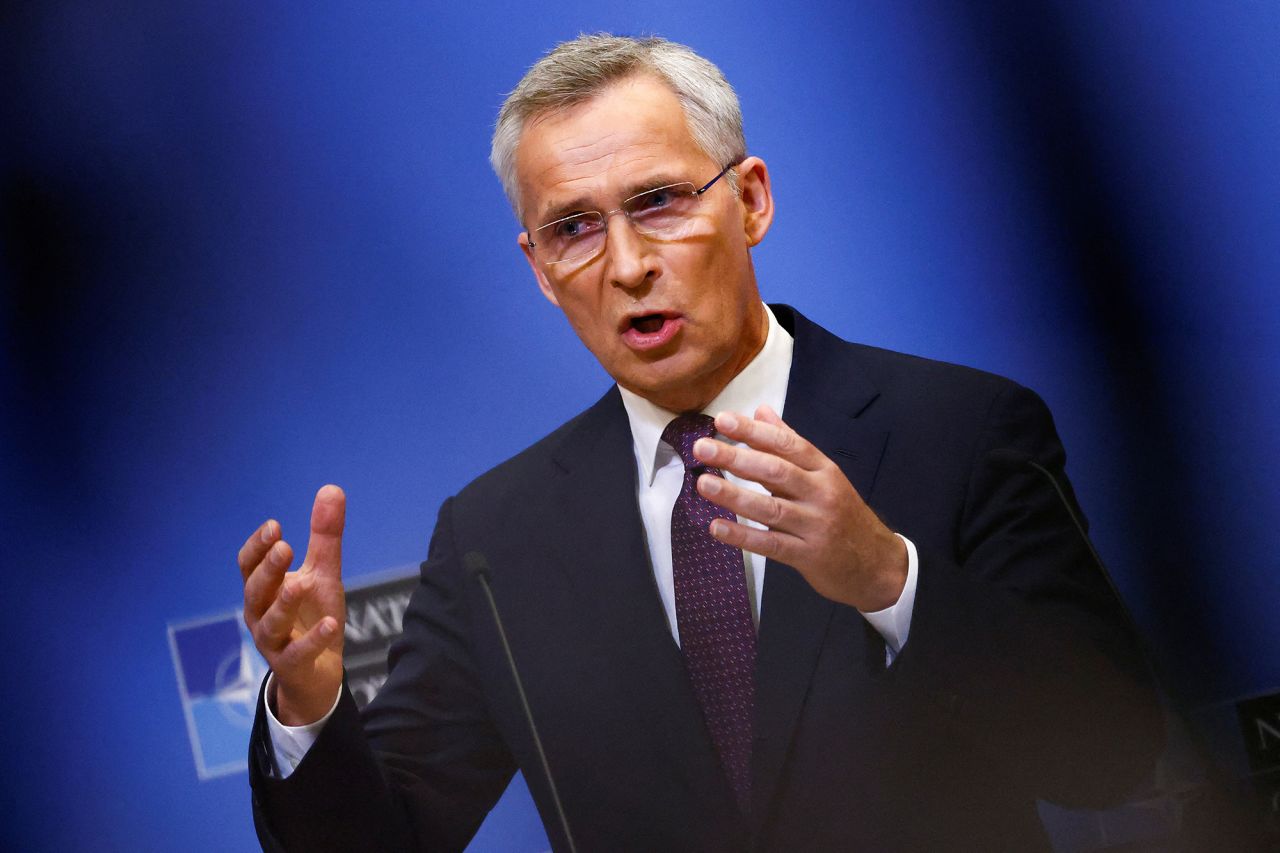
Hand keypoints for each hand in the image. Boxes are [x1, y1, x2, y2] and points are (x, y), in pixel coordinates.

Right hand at [238, 484, 346, 724]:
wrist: (317, 671)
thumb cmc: (311, 615)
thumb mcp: (322, 573)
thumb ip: (325, 536)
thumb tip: (332, 488)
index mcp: (263, 590)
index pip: (248, 566)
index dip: (257, 547)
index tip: (274, 526)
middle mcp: (260, 615)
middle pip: (255, 591)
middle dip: (267, 569)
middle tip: (282, 546)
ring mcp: (273, 642)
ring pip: (270, 623)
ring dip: (284, 603)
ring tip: (301, 583)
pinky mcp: (292, 665)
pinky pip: (298, 653)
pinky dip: (313, 639)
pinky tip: (331, 624)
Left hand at [692, 405, 907, 611]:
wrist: (877, 563)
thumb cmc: (842, 514)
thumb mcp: (823, 475)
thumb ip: (790, 443)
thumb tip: (761, 410)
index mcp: (823, 470)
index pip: (787, 444)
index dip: (755, 431)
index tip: (723, 420)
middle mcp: (821, 494)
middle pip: (776, 472)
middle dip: (737, 458)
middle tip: (702, 447)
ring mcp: (815, 526)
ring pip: (771, 508)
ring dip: (734, 495)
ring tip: (703, 484)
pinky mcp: (807, 556)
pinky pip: (771, 544)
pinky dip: (743, 536)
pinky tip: (717, 527)